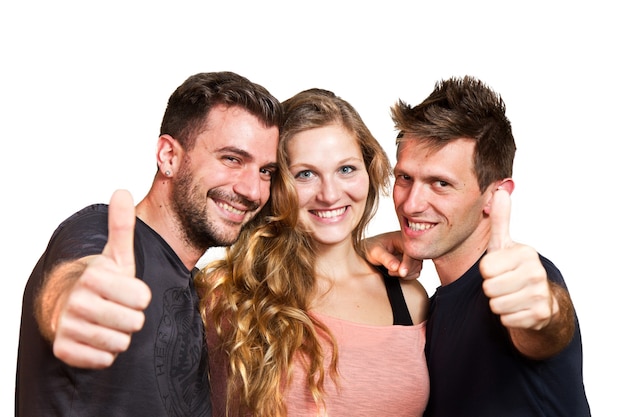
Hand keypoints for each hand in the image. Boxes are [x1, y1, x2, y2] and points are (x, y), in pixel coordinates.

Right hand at [52, 190, 151, 368]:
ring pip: (120, 344)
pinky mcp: (64, 349)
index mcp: (95, 276)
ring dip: (119, 336)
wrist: (68, 305)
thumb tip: (122, 191)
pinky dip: (104, 353)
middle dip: (131, 318)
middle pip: (134, 323)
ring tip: (106, 322)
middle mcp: (78, 301)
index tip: (125, 290)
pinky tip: (95, 338)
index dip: (140, 297)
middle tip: (117, 309)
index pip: (143, 299)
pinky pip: (103, 360)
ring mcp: (68, 325)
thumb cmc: (102, 281)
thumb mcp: (116, 254)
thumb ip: (122, 226)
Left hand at [365, 231, 422, 279]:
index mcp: (403, 238)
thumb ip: (386, 259)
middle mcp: (410, 245)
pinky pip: (416, 272)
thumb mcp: (375, 252)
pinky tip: (396, 272)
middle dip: (405, 270)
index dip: (408, 264)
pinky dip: (408, 275)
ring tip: (390, 270)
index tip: (402, 273)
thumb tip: (396, 267)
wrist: (369, 250)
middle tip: (390, 271)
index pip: (411, 251)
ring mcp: (412, 253)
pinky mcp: (412, 262)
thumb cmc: (371, 247)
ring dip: (406, 273)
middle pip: (417, 260)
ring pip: (417, 267)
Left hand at [480, 189, 554, 330]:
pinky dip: (507, 317)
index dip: (486, 272)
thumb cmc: (514, 271)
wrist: (540, 303)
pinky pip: (505, 319)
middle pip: (489, 287)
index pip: (485, 268)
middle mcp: (536, 272)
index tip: (499, 269)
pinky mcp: (540, 315)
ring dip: (498, 304)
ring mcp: (540, 294)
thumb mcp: (505, 245)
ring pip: (496, 304)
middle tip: (504, 285)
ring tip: (510, 296)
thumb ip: (500, 220)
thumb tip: (501, 190)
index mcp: (526, 253)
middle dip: (491, 289)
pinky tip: (518, 309)